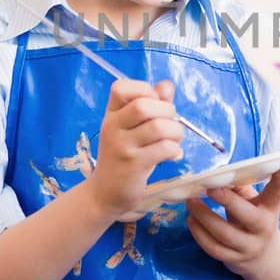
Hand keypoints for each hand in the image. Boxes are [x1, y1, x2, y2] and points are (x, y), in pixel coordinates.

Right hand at [90, 78, 183, 219]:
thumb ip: (151, 104)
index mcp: (111, 114)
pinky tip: (172, 155)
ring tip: (174, 141)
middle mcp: (113, 127)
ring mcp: (122, 147)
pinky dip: (175, 149)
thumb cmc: (123, 157)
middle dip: (167, 111)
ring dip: (175, 132)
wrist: (104, 194)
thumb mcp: (131, 129)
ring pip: (158, 127)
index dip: (144, 89)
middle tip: (169, 124)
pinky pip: (163, 148)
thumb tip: (167, 85)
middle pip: (143, 105)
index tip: (154, 103)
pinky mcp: (134, 165)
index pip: (121, 87)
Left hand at [187, 168, 279, 275]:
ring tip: (191, 202)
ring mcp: (249, 246)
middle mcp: (263, 229)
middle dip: (228, 201)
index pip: (276, 194)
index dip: (279, 182)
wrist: (262, 256)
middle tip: (210, 188)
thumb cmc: (253, 219)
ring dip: (204, 216)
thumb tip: (220, 172)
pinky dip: (199, 234)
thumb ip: (239, 187)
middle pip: (248, 216)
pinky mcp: (234, 259)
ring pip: (225, 234)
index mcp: (270, 210)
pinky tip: (191, 220)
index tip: (279, 169)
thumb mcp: (253, 202)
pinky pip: (213, 248)